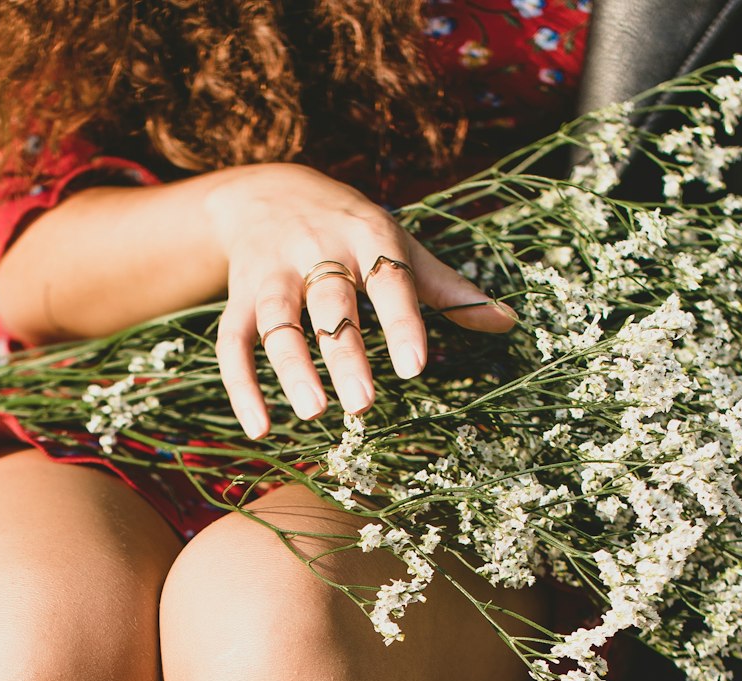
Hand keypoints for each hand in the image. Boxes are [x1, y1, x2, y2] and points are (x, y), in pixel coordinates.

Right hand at [204, 162, 514, 439]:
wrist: (265, 192)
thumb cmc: (349, 229)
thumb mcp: (398, 244)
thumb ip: (447, 288)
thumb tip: (509, 322)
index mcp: (367, 237)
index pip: (389, 280)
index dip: (401, 323)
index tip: (414, 368)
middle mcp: (317, 253)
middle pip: (330, 305)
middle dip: (345, 353)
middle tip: (364, 403)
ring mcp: (273, 276)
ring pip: (277, 324)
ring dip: (293, 368)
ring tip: (314, 411)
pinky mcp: (238, 300)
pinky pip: (232, 344)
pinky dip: (242, 387)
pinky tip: (260, 427)